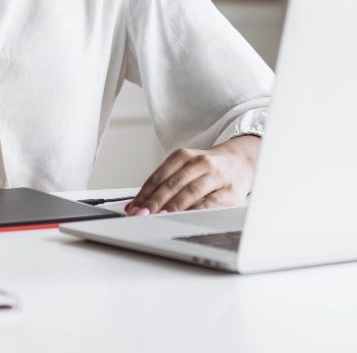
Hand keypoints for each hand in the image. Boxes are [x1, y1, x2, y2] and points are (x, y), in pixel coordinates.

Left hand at [125, 134, 260, 215]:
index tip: (133, 207)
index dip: (145, 192)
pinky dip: (196, 211)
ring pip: (190, 191)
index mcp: (183, 156)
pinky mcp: (230, 191)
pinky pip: (211, 202)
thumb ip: (164, 183)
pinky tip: (186, 218)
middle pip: (172, 183)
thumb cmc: (206, 169)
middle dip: (155, 201)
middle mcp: (199, 163)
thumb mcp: (185, 168)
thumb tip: (139, 204)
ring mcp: (215, 176)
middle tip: (142, 214)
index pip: (159, 176)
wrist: (240, 162)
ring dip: (173, 206)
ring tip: (160, 217)